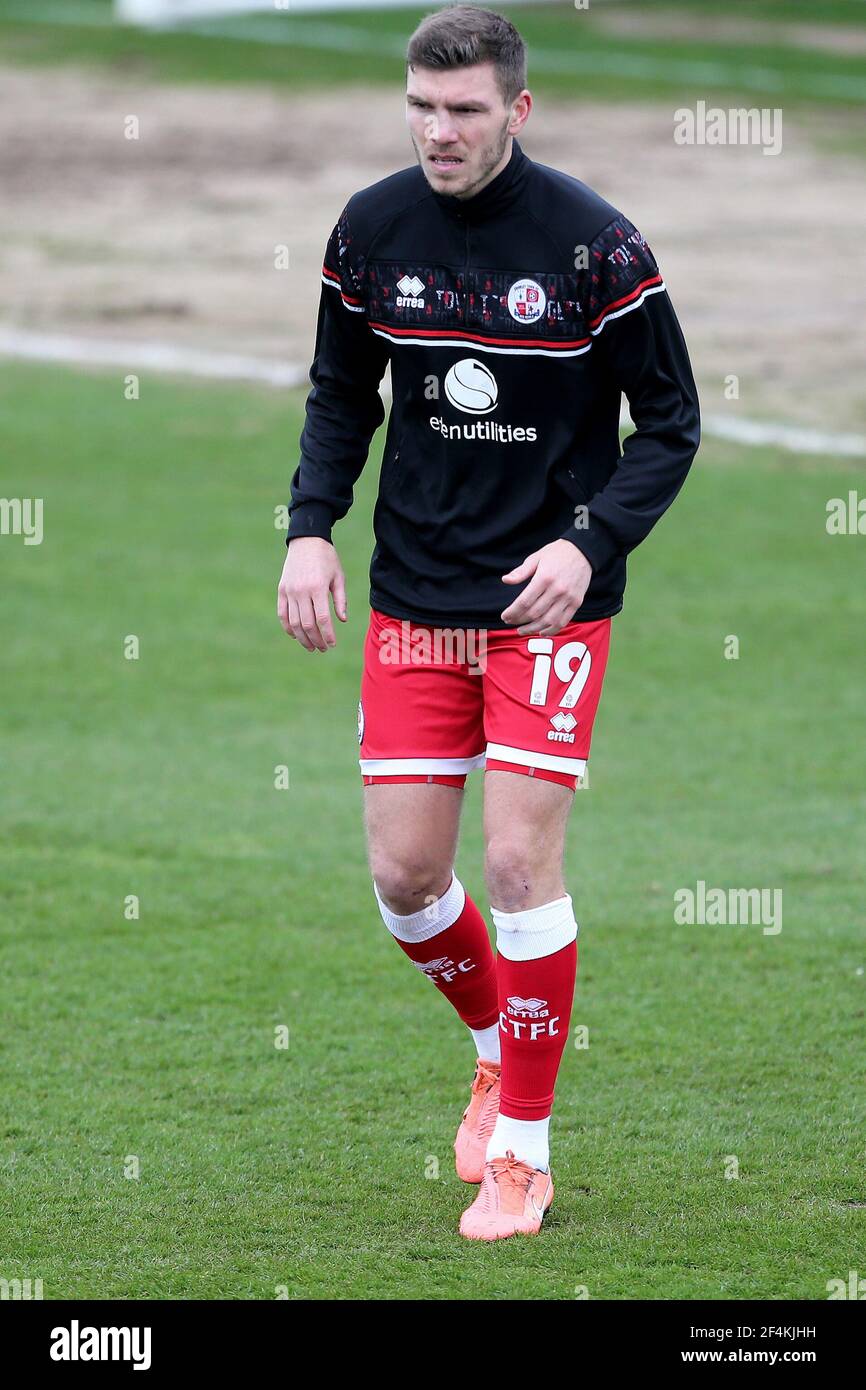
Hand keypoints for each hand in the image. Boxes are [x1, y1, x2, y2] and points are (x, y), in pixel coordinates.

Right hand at [277, 537, 346, 651]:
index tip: (332, 644)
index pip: (323, 619)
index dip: (328, 635)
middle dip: (316, 640)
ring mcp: (289, 591)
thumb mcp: (338, 577)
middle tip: (323, 649)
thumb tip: (342, 620)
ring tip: (310, 647)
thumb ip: (340, 599)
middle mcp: (301, 591)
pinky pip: (282, 614)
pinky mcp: (281, 590)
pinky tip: (296, 635)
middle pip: (307, 624)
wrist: (306, 540)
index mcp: (318, 588)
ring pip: (294, 623)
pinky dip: (288, 627)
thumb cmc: (327, 558)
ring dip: (302, 638)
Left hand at [500, 540, 592, 634]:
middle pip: (534, 613)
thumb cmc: (557, 553)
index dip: (513, 612)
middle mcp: (557, 590)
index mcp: (544, 578)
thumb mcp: (536, 557)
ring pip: (548, 621)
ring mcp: (568, 598)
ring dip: (533, 629)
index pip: (524, 602)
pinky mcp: (576, 603)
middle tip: (511, 622)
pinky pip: (563, 622)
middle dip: (519, 620)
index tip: (505, 616)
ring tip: (522, 630)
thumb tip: (505, 580)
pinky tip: (541, 632)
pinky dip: (551, 630)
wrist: (583, 551)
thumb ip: (521, 571)